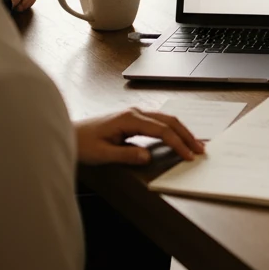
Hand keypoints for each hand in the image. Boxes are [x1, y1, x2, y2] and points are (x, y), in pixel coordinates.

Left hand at [74, 109, 204, 165]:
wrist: (67, 133)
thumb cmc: (81, 143)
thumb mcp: (101, 154)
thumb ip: (125, 155)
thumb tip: (148, 157)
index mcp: (129, 119)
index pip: (162, 131)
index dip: (178, 143)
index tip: (189, 156)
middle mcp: (134, 113)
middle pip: (169, 121)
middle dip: (187, 135)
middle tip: (201, 149)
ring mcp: (134, 114)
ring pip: (166, 119)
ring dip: (182, 131)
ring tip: (195, 144)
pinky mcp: (133, 119)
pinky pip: (159, 122)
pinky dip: (172, 130)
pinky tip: (177, 138)